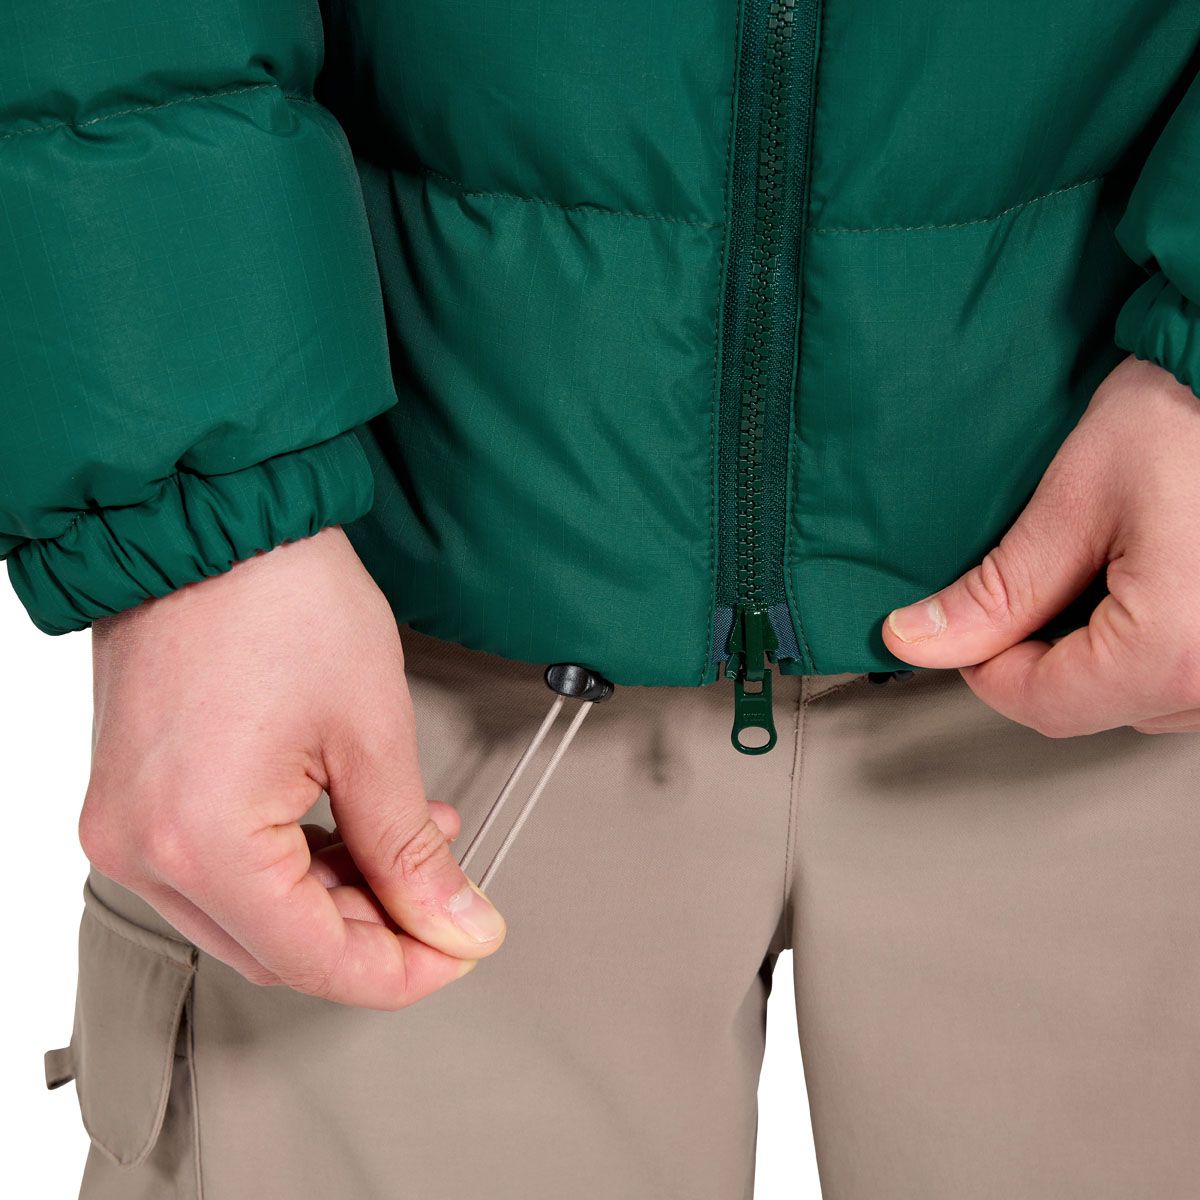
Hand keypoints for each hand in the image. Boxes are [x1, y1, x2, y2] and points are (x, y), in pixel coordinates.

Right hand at [80, 527, 504, 1008]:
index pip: (314, 960)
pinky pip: (218, 869)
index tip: (460, 948)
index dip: (401, 968)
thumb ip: (412, 852)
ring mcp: (129, 826)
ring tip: (411, 842)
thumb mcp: (373, 736)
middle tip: (445, 896)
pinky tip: (351, 826)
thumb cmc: (282, 599)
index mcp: (200, 841)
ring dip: (337, 895)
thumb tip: (455, 922)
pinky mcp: (135, 800)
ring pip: (250, 916)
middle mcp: (143, 849)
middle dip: (374, 931)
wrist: (216, 524)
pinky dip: (291, 863)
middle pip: (278, 948)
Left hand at [883, 356, 1199, 735]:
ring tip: (1092, 573)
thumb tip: (918, 639)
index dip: (981, 664)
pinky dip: (1144, 645)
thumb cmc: (1189, 412)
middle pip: (1091, 706)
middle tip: (1027, 582)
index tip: (961, 622)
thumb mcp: (1075, 500)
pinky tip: (1135, 585)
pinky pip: (1181, 676)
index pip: (1042, 703)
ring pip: (1136, 698)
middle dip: (1038, 655)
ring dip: (1094, 654)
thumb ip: (998, 588)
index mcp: (1172, 652)